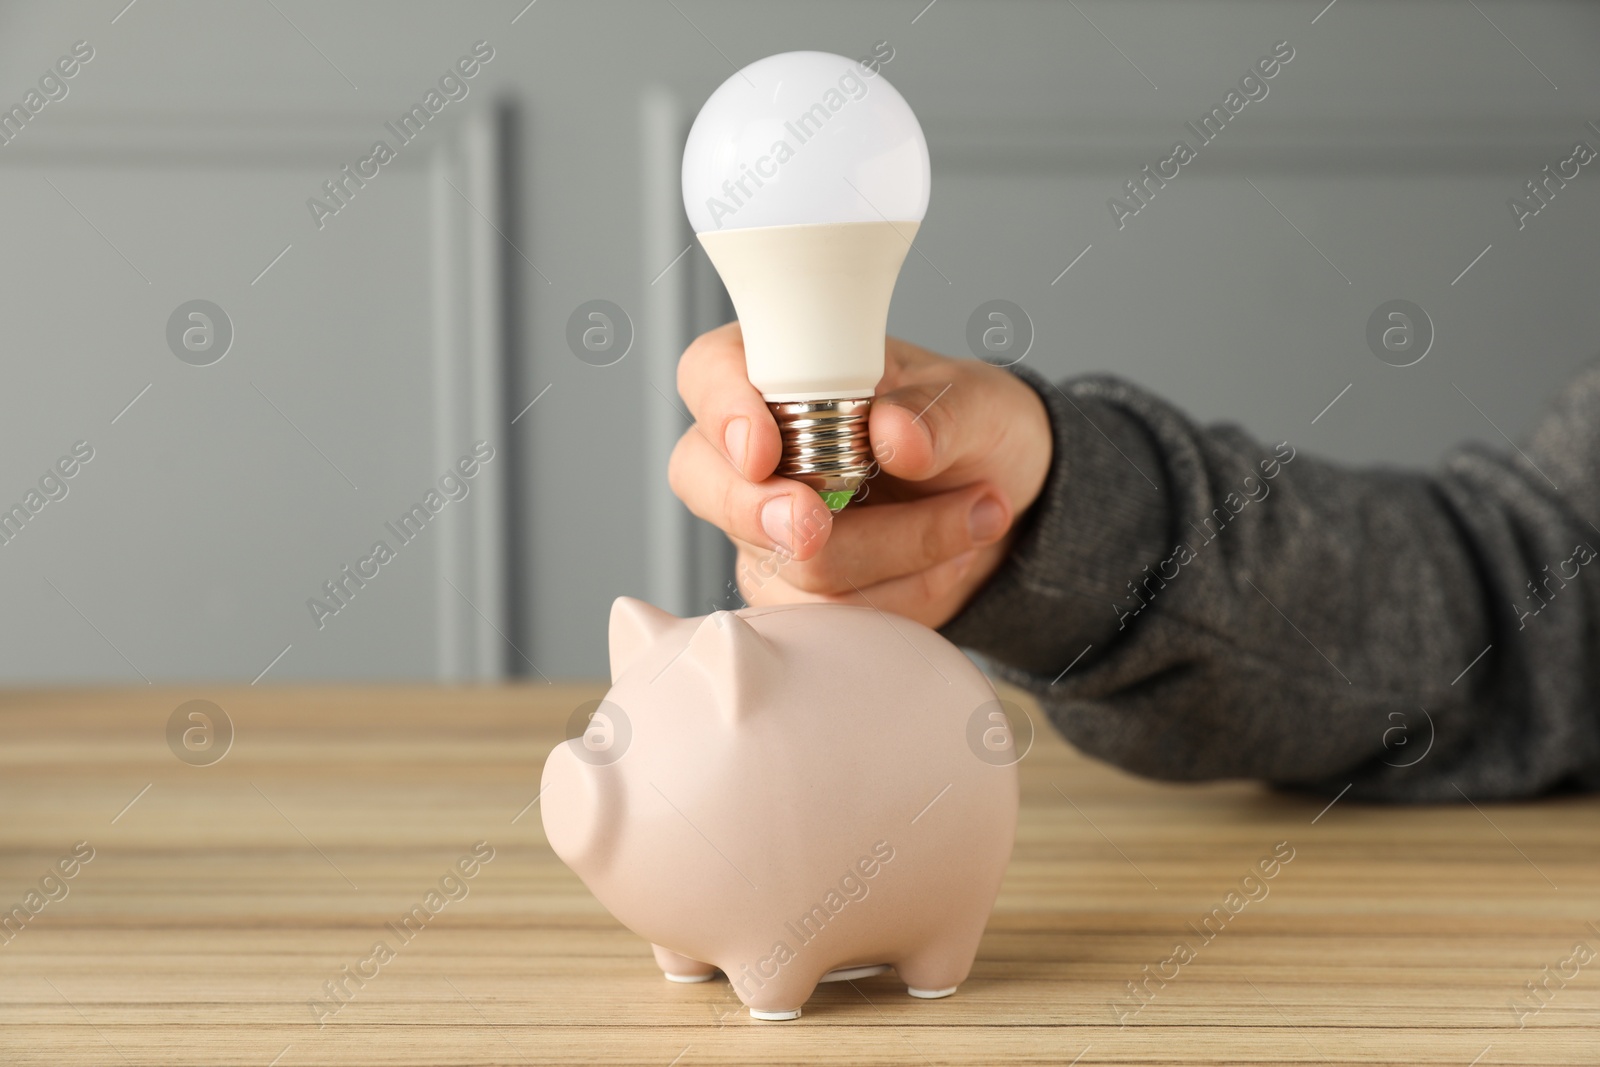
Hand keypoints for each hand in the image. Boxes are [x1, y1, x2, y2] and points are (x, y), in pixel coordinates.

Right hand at [668, 323, 1052, 628]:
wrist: (996, 498)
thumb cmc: (966, 428)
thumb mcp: (979, 403)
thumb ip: (939, 414)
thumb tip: (894, 436)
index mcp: (780, 370)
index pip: (710, 373)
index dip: (723, 411)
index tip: (762, 450)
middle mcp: (752, 450)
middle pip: (705, 482)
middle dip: (759, 511)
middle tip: (818, 524)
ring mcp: (762, 526)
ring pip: (787, 560)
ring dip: (895, 548)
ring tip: (972, 512)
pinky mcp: (792, 589)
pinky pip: (830, 612)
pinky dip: (905, 590)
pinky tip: (949, 556)